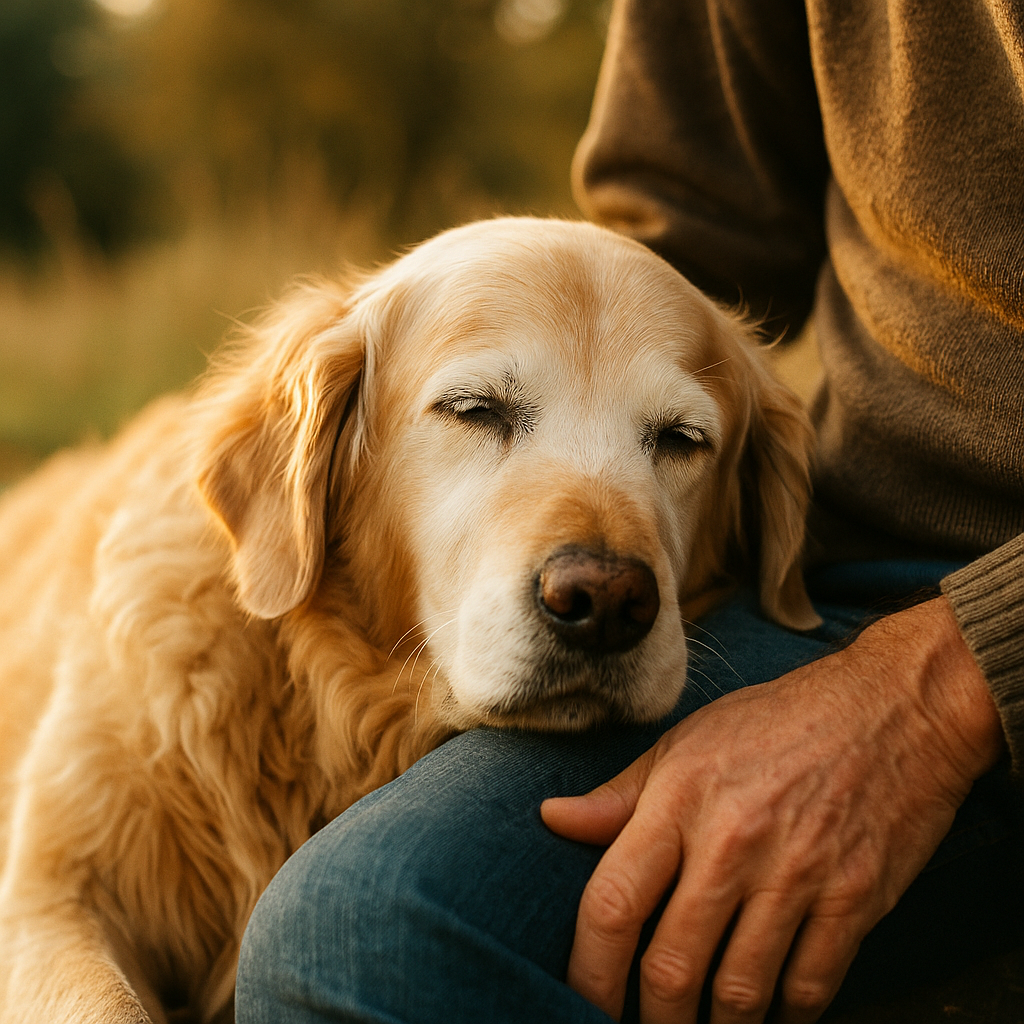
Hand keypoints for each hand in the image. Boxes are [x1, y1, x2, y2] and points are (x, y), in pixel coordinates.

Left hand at [541, 597, 1003, 1023]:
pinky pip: (810, 986)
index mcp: (680, 798)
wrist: (893, 707)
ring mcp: (798, 874)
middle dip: (651, 1018)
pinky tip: (769, 1014)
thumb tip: (553, 818)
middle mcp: (733, 842)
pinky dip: (786, 1015)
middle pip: (671, 966)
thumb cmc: (779, 720)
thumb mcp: (689, 740)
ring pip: (739, 991)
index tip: (581, 1000)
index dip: (587, 970)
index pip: (612, 903)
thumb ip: (620, 793)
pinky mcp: (855, 898)